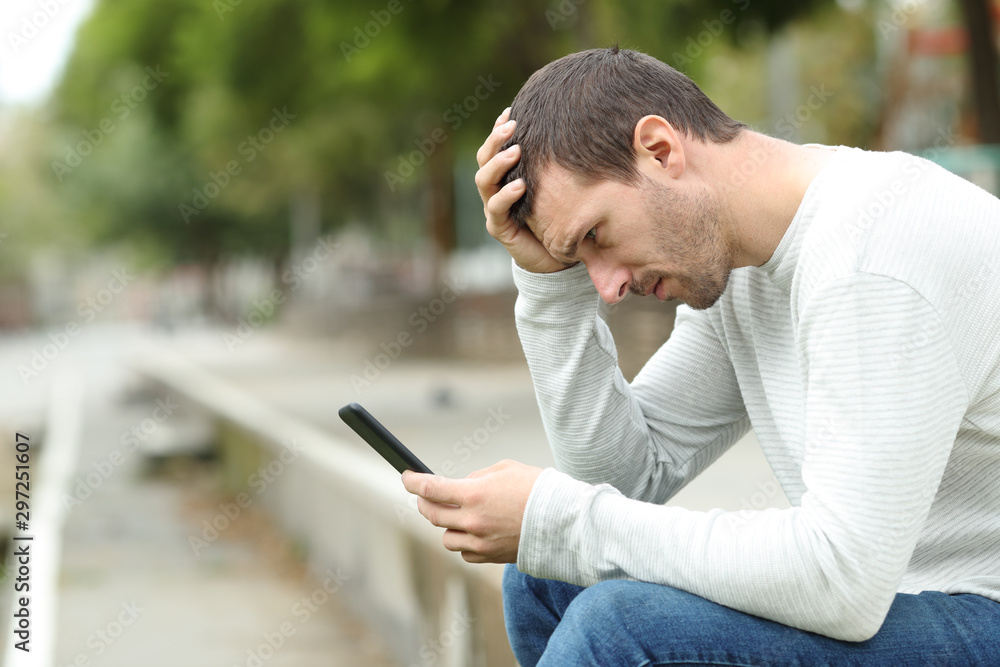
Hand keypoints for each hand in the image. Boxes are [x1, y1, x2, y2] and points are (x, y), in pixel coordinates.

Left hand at [402, 459, 542, 563]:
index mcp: (475, 495)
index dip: (413, 482)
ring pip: (446, 537)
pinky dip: (463, 542)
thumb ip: (479, 477)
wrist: (564, 521)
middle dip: (424, 503)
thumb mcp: (506, 469)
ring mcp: (481, 542)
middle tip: (423, 496)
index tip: (406, 477)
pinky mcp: (491, 557)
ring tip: (454, 514)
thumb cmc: (538, 489)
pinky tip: (472, 531)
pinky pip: (465, 553)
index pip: (431, 489)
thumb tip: (462, 486)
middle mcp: (473, 521)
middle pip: (432, 515)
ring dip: (445, 525)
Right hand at [475, 108, 568, 273]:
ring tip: (515, 151)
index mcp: (507, 176)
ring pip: (484, 181)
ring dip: (498, 164)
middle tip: (511, 126)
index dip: (498, 129)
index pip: (496, 147)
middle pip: (484, 158)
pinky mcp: (500, 228)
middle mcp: (496, 189)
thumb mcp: (560, 185)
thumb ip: (559, 164)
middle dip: (495, 140)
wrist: (558, 258)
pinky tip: (520, 186)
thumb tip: (580, 128)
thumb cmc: (560, 216)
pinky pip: (496, 209)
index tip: (511, 111)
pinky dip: (505, 196)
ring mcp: (495, 209)